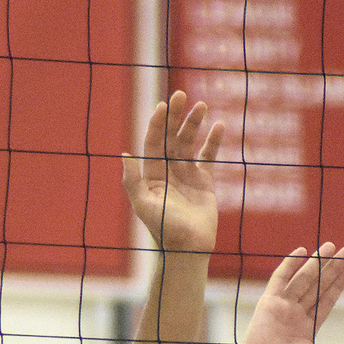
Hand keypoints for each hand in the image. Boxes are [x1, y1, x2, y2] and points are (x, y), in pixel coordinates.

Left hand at [123, 91, 223, 253]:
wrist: (188, 248)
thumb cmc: (164, 229)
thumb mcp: (144, 205)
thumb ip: (132, 180)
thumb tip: (125, 154)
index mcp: (151, 174)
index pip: (153, 142)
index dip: (156, 124)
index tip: (162, 106)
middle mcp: (167, 171)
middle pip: (170, 137)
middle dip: (175, 116)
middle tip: (180, 95)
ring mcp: (186, 174)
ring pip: (189, 142)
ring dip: (194, 123)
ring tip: (201, 105)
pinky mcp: (204, 181)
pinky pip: (208, 156)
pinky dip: (213, 141)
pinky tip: (218, 125)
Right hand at [234, 243, 343, 343]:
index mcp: (307, 329)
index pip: (326, 301)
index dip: (337, 285)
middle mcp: (295, 315)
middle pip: (318, 286)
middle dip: (331, 268)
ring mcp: (282, 308)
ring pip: (303, 279)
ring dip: (316, 262)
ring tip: (330, 246)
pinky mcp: (268, 303)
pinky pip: (280, 279)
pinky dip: (290, 264)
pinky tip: (301, 251)